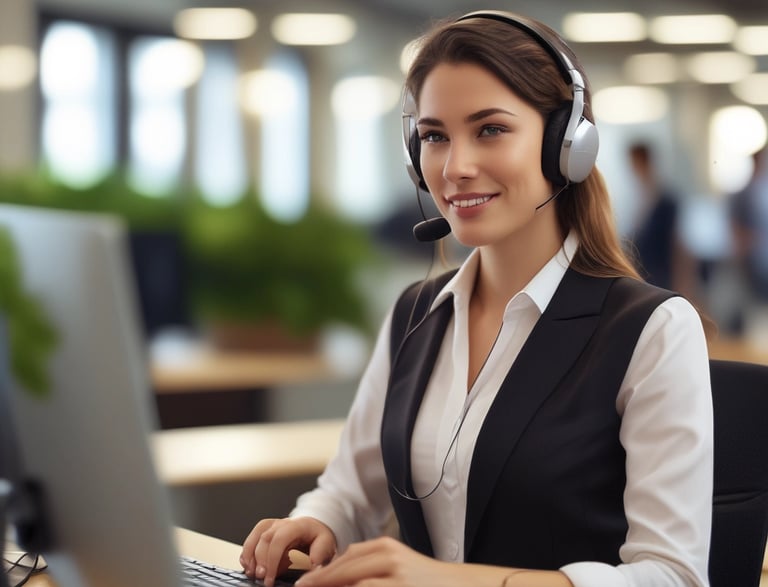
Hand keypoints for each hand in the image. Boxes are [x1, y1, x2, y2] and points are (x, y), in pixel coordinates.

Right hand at [240, 517, 336, 586]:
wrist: (313, 528)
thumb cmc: (318, 536)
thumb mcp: (325, 543)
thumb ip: (319, 554)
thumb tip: (314, 565)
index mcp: (297, 525)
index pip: (280, 539)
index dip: (272, 559)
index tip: (270, 578)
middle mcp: (282, 523)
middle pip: (265, 539)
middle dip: (260, 561)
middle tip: (262, 578)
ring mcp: (272, 526)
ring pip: (255, 537)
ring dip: (250, 557)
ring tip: (252, 574)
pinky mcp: (264, 531)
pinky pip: (251, 538)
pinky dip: (246, 552)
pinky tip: (247, 565)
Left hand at [294, 536, 462, 586]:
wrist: (461, 585)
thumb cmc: (426, 582)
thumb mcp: (397, 567)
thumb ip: (372, 566)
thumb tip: (340, 576)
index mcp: (386, 547)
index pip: (346, 557)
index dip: (323, 571)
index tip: (305, 582)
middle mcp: (389, 556)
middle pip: (345, 568)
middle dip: (320, 581)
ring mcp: (396, 573)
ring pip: (354, 581)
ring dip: (331, 586)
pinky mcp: (401, 586)